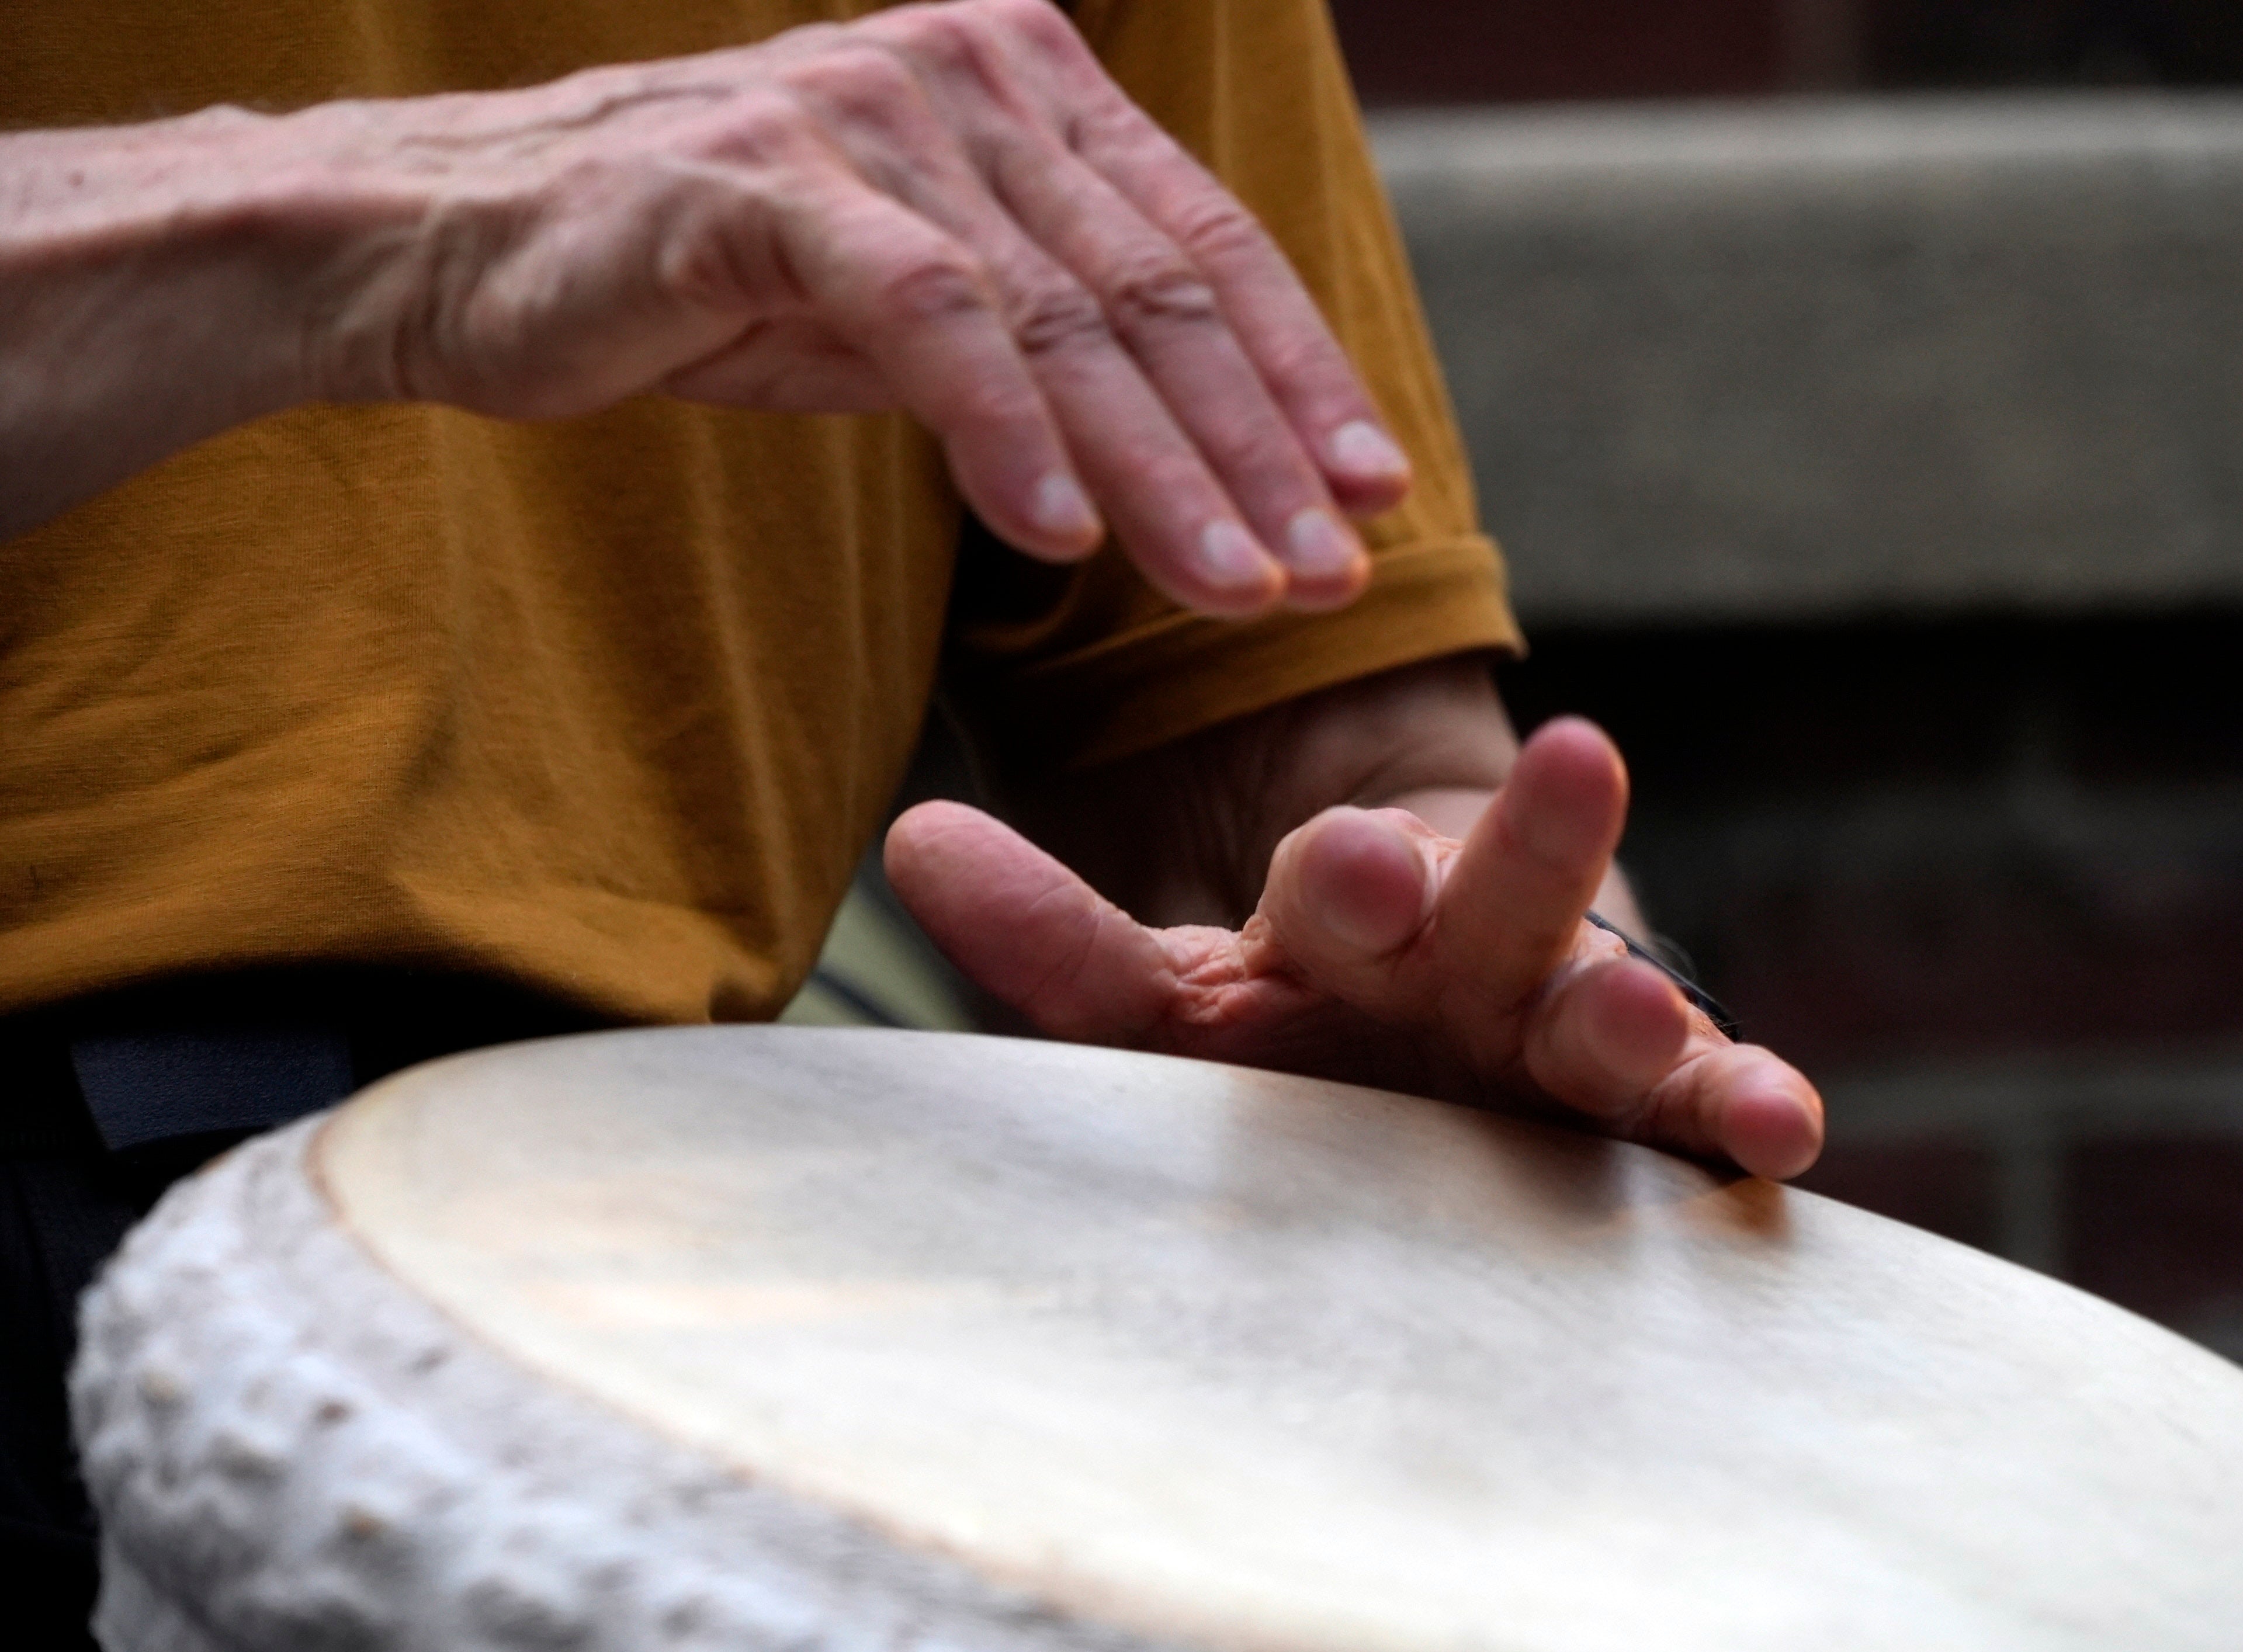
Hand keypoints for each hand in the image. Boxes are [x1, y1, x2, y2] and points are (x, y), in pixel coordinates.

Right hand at [296, 0, 1402, 613]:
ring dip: (1159, 470)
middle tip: (1327, 579)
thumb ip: (1045, 333)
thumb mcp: (915, 302)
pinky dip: (1002, 432)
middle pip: (1157, 285)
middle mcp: (968, 70)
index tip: (1374, 497)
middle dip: (1256, 449)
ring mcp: (870, 112)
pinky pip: (925, 317)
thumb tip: (1202, 436)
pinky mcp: (767, 177)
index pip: (1203, 244)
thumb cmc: (708, 281)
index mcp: (1025, 83)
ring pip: (1063, 312)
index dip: (1301, 377)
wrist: (469, 241)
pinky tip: (1055, 541)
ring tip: (1235, 591)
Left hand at [883, 717, 1824, 1178]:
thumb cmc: (1286, 1025)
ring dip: (1630, 999)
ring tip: (1645, 1007)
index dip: (1346, 881)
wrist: (1423, 1057)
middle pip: (1493, 904)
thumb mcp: (1160, 992)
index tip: (1354, 867)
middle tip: (1567, 780)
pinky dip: (1745, 1107)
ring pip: (1600, 1004)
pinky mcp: (1639, 1114)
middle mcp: (1458, 966)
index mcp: (1339, 923)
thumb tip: (909, 836)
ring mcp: (1552, 1037)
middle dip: (1525, 855)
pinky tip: (1783, 1126)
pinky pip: (1698, 1112)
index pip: (1335, 886)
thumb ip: (1050, 935)